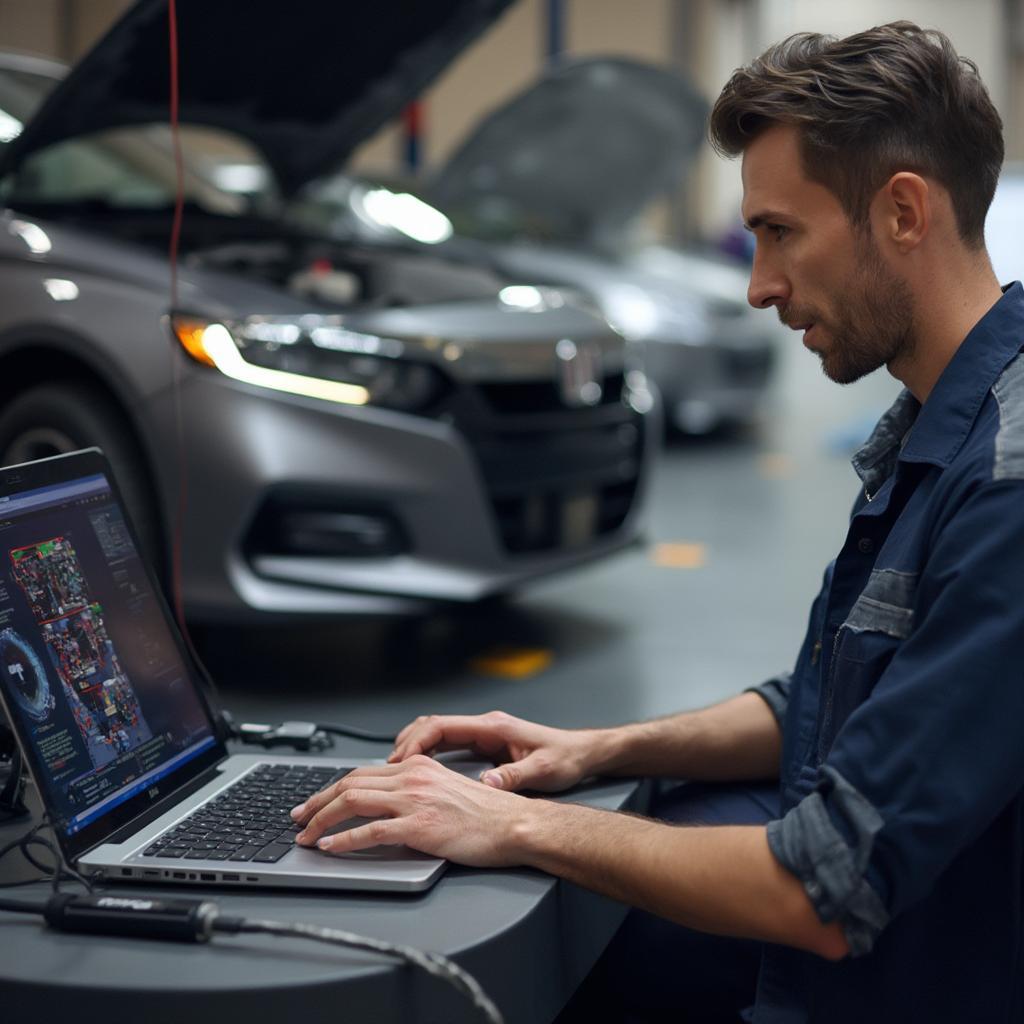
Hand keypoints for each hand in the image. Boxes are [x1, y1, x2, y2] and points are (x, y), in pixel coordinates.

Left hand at [291, 755, 536, 866]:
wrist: (514, 824)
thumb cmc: (487, 814)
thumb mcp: (446, 789)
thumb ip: (417, 790)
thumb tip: (388, 804)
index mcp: (419, 767)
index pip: (362, 773)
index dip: (331, 788)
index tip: (314, 802)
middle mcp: (413, 777)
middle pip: (350, 783)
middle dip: (316, 802)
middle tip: (298, 818)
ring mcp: (415, 801)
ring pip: (353, 802)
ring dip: (322, 820)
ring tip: (306, 836)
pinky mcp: (420, 826)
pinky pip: (371, 831)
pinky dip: (345, 841)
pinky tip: (332, 848)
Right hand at [389, 710, 600, 792]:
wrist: (584, 753)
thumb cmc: (566, 758)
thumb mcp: (542, 770)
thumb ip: (513, 776)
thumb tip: (486, 784)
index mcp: (493, 727)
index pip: (441, 725)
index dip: (415, 742)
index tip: (398, 762)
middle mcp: (485, 726)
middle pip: (433, 725)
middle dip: (407, 744)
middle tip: (388, 769)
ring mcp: (485, 733)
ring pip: (438, 732)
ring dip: (416, 747)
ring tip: (397, 770)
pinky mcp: (487, 744)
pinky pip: (449, 743)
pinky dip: (429, 753)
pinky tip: (421, 770)